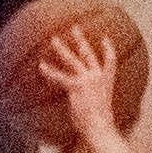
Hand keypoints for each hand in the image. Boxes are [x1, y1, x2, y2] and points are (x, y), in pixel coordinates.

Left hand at [40, 24, 123, 147]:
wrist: (100, 125)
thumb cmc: (100, 122)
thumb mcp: (100, 105)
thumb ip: (92, 98)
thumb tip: (84, 102)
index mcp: (107, 80)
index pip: (111, 60)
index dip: (108, 48)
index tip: (105, 38)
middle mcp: (98, 76)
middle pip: (89, 54)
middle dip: (81, 40)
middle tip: (74, 28)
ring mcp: (88, 79)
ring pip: (73, 59)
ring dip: (62, 49)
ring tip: (53, 40)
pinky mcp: (77, 86)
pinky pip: (60, 77)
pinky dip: (50, 72)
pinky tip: (41, 66)